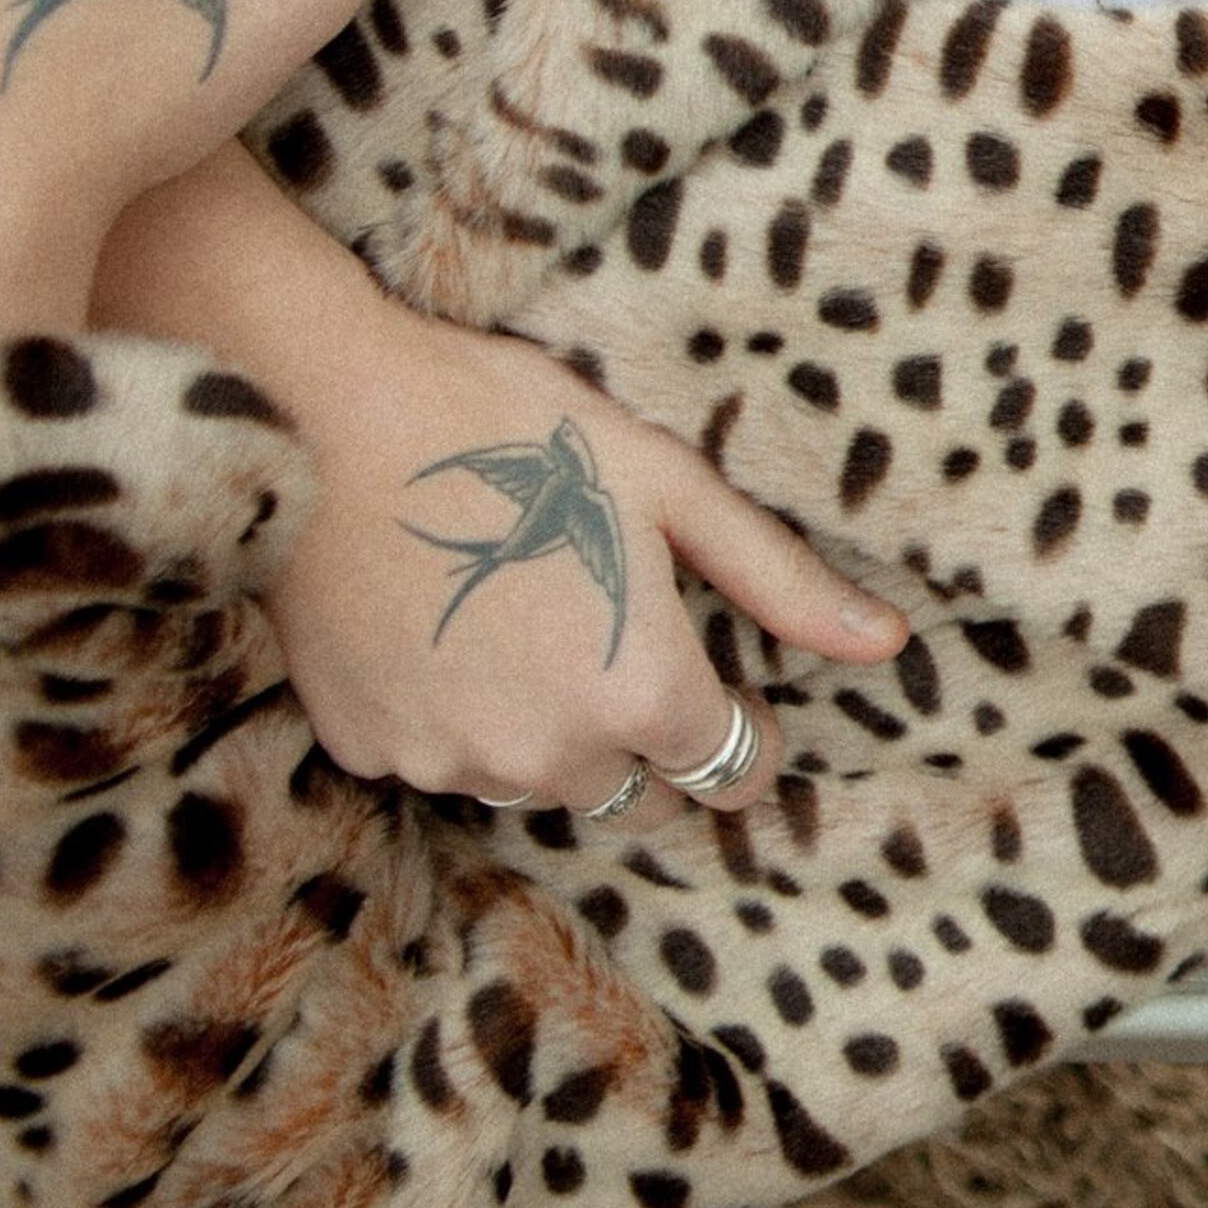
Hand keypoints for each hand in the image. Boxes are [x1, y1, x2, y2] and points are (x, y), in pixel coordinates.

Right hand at [269, 292, 906, 822]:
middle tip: (617, 639)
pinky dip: (455, 716)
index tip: (729, 685)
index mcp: (641, 693)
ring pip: (536, 783)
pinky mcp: (365, 747)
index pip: (730, 770)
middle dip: (646, 738)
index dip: (743, 729)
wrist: (321, 414)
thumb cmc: (514, 430)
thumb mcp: (672, 487)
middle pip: (636, 793)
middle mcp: (549, 753)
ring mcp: (449, 759)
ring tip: (527, 621)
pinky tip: (444, 629)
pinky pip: (441, 758)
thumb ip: (779, 582)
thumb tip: (886, 645)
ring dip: (549, 732)